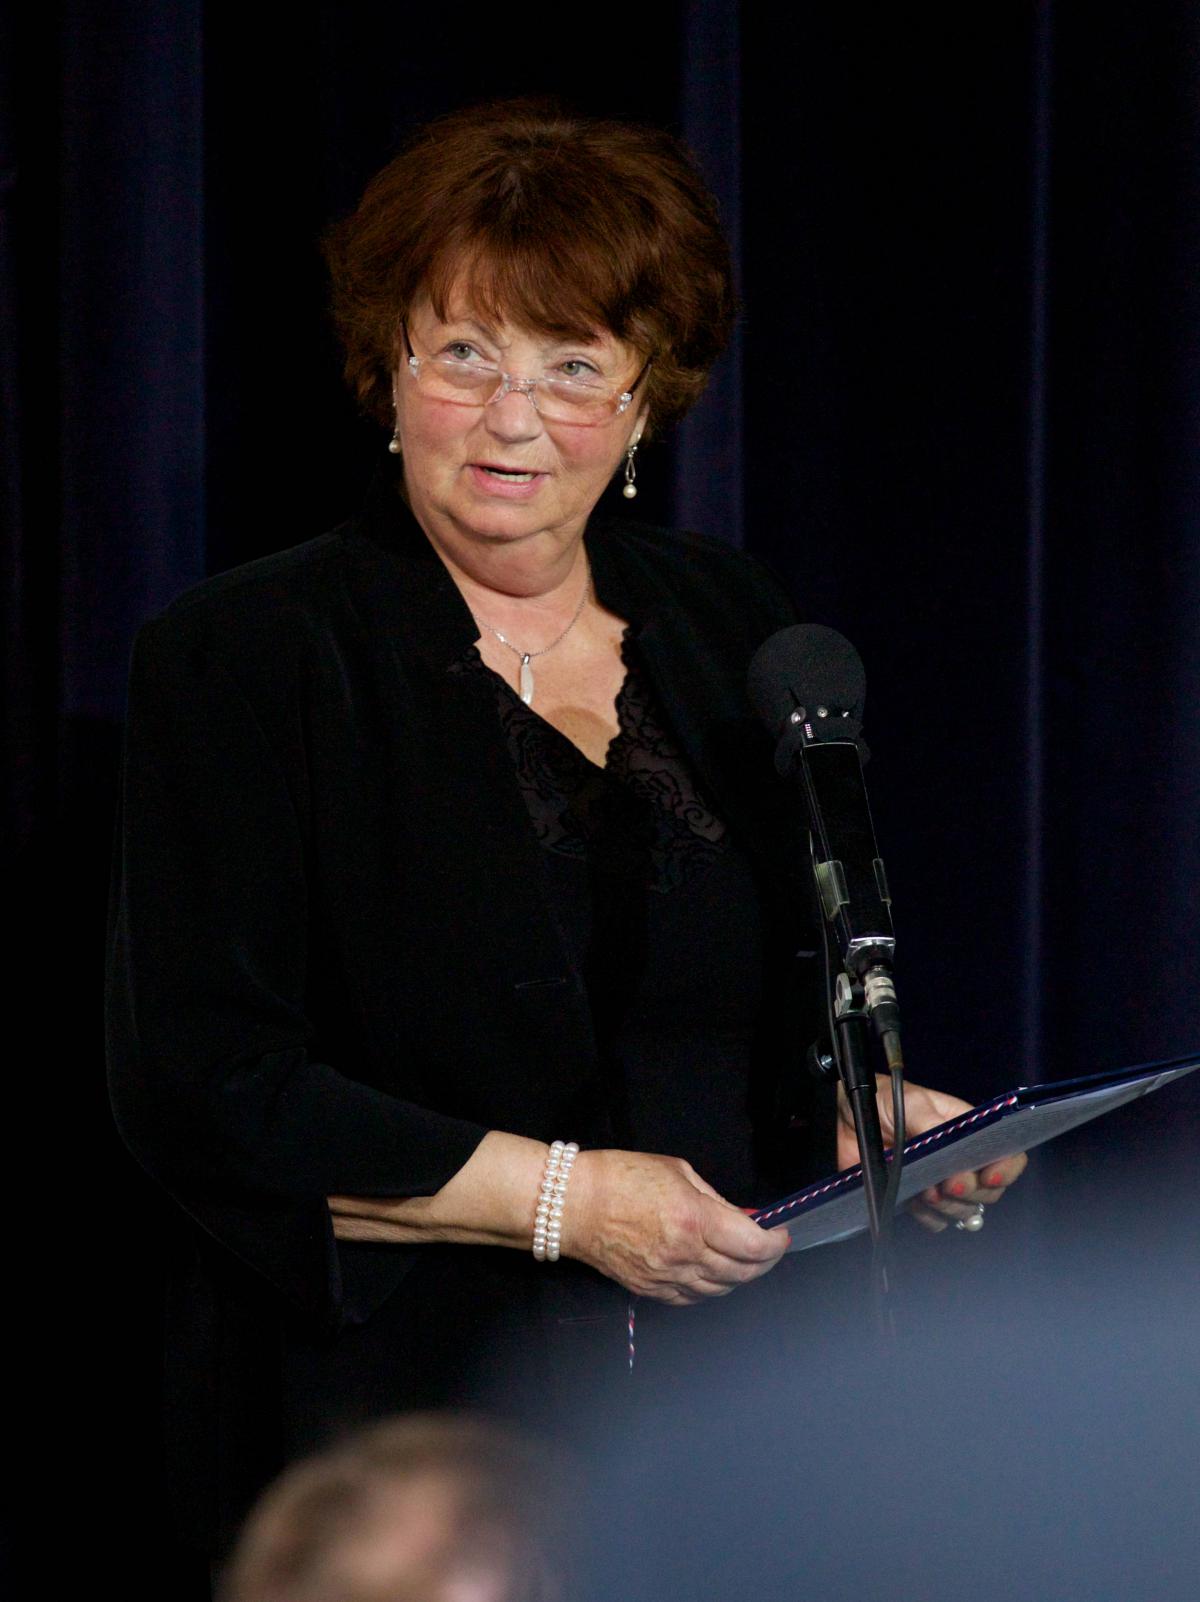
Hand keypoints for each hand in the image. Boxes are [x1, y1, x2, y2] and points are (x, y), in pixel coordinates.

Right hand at [561, 1148, 788, 1305]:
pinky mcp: (650, 1289)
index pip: (752, 1245)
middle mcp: (684, 1254)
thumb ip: (715, 1199)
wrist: (574, 1204)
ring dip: (739, 1276)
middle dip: (764, 1261)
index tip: (780, 1233)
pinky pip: (692, 1298)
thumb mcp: (677, 1172)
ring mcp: (666, 1277)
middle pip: (741, 1272)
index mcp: (694, 1219)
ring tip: (744, 1260)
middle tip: (770, 1248)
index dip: (774, 1243)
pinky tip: (713, 1273)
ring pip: (720, 1290)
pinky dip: (710, 1288)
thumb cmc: (620, 1177)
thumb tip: (743, 1218)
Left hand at [837, 1076, 1026, 1231]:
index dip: (1006, 1170)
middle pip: (988, 1190)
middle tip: (947, 1185)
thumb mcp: (913, 1103)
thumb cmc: (885, 1098)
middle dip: (970, 1192)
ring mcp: (938, 1181)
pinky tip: (913, 1200)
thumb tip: (956, 1155)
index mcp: (967, 1132)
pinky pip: (936, 1221)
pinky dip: (928, 1217)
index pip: (1006, 1154)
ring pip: (964, 1209)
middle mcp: (959, 1159)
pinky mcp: (916, 1198)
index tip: (988, 1177)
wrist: (848, 1115)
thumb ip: (934, 1126)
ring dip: (948, 1207)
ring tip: (926, 1190)